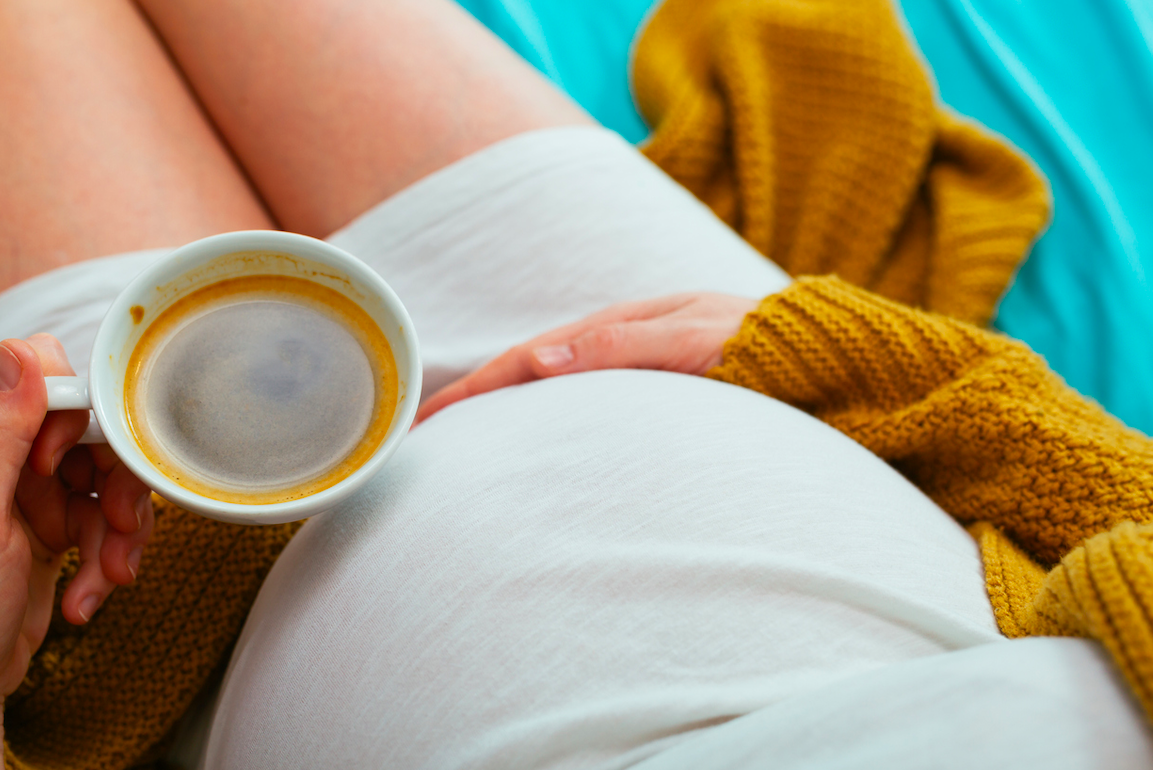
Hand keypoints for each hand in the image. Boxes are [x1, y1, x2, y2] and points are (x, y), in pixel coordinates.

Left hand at [0, 336, 152, 698]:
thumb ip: (3, 433)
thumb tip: (22, 354)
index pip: (49, 384)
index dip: (77, 419)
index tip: (65, 462)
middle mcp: (11, 460)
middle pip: (94, 438)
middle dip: (116, 488)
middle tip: (119, 525)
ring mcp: (34, 497)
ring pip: (108, 485)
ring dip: (118, 537)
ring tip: (108, 577)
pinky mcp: (56, 533)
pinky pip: (106, 528)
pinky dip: (108, 563)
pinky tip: (87, 596)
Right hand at [416, 293, 757, 423]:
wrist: (829, 360)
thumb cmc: (766, 347)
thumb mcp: (697, 338)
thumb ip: (625, 345)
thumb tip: (542, 360)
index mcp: (622, 325)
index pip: (529, 357)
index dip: (476, 386)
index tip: (428, 417)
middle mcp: (621, 343)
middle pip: (530, 370)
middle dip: (476, 398)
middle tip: (425, 432)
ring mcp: (635, 367)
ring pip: (553, 387)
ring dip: (506, 408)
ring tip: (464, 437)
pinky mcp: (654, 393)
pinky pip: (585, 403)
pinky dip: (546, 416)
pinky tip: (535, 436)